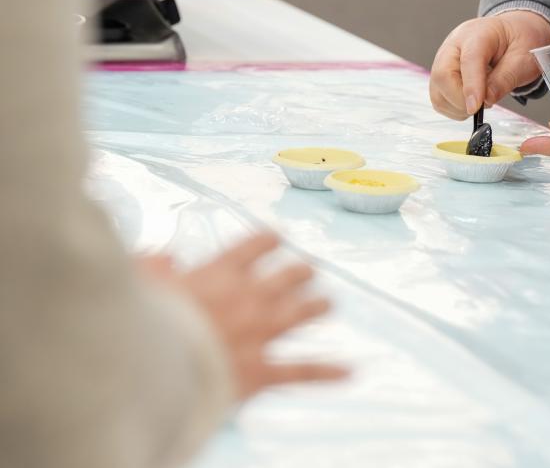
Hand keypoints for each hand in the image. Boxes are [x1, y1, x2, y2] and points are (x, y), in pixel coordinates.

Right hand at [138, 234, 347, 399]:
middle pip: (287, 276)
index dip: (269, 240)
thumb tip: (168, 255)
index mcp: (219, 272)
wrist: (151, 370)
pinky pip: (302, 370)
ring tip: (328, 304)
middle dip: (300, 272)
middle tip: (308, 271)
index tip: (277, 237)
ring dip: (316, 306)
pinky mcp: (263, 370)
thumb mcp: (138, 283)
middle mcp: (248, 297)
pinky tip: (350, 371)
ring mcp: (260, 333)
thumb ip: (154, 264)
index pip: (254, 246)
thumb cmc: (141, 325)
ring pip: (300, 313)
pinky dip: (328, 372)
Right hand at [429, 10, 549, 119]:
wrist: (511, 33)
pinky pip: (439, 100)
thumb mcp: (524, 58)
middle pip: (442, 76)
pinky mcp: (440, 76)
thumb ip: (506, 78)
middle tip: (484, 104)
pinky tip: (472, 100)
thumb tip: (487, 99)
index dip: (471, 86)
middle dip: (461, 99)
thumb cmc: (517, 41)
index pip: (468, 61)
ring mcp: (443, 60)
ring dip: (458, 106)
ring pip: (437, 92)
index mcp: (477, 34)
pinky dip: (454, 108)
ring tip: (481, 100)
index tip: (476, 108)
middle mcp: (453, 45)